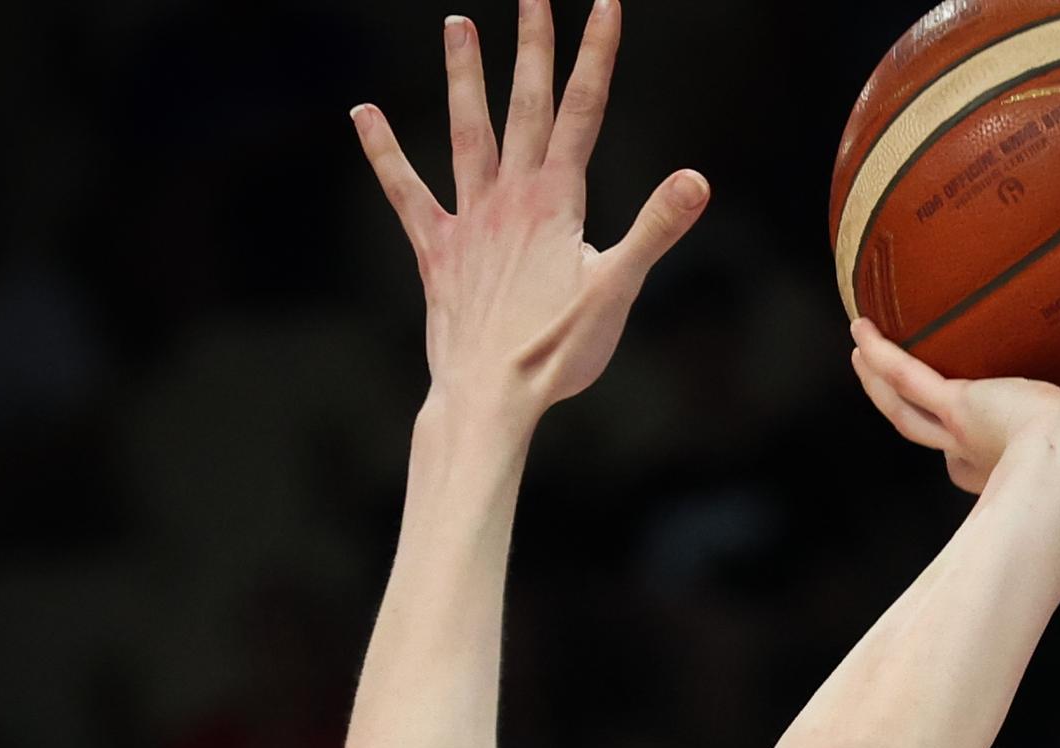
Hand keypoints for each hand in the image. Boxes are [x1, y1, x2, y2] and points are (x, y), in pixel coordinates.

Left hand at [353, 0, 708, 419]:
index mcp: (557, 201)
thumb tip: (697, 180)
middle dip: (534, 46)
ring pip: (466, 133)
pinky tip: (362, 113)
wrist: (490, 397)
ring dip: (463, 78)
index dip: (596, 54)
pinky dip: (384, 152)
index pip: (584, 111)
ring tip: (456, 25)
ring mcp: (470, 220)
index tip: (606, 3)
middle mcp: (510, 198)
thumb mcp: (616, 292)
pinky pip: (405, 191)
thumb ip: (654, 229)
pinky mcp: (436, 251)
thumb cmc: (556, 354)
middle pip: (526, 105)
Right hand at [851, 319, 1059, 507]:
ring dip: (885, 382)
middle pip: (945, 437)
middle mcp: (987, 453)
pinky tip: (858, 327)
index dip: (991, 453)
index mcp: (1027, 468)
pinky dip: (882, 359)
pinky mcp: (956, 406)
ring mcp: (965, 431)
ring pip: (911, 409)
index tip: (991, 434)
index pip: (1000, 464)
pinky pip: (909, 379)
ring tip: (860, 348)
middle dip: (927, 417)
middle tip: (914, 389)